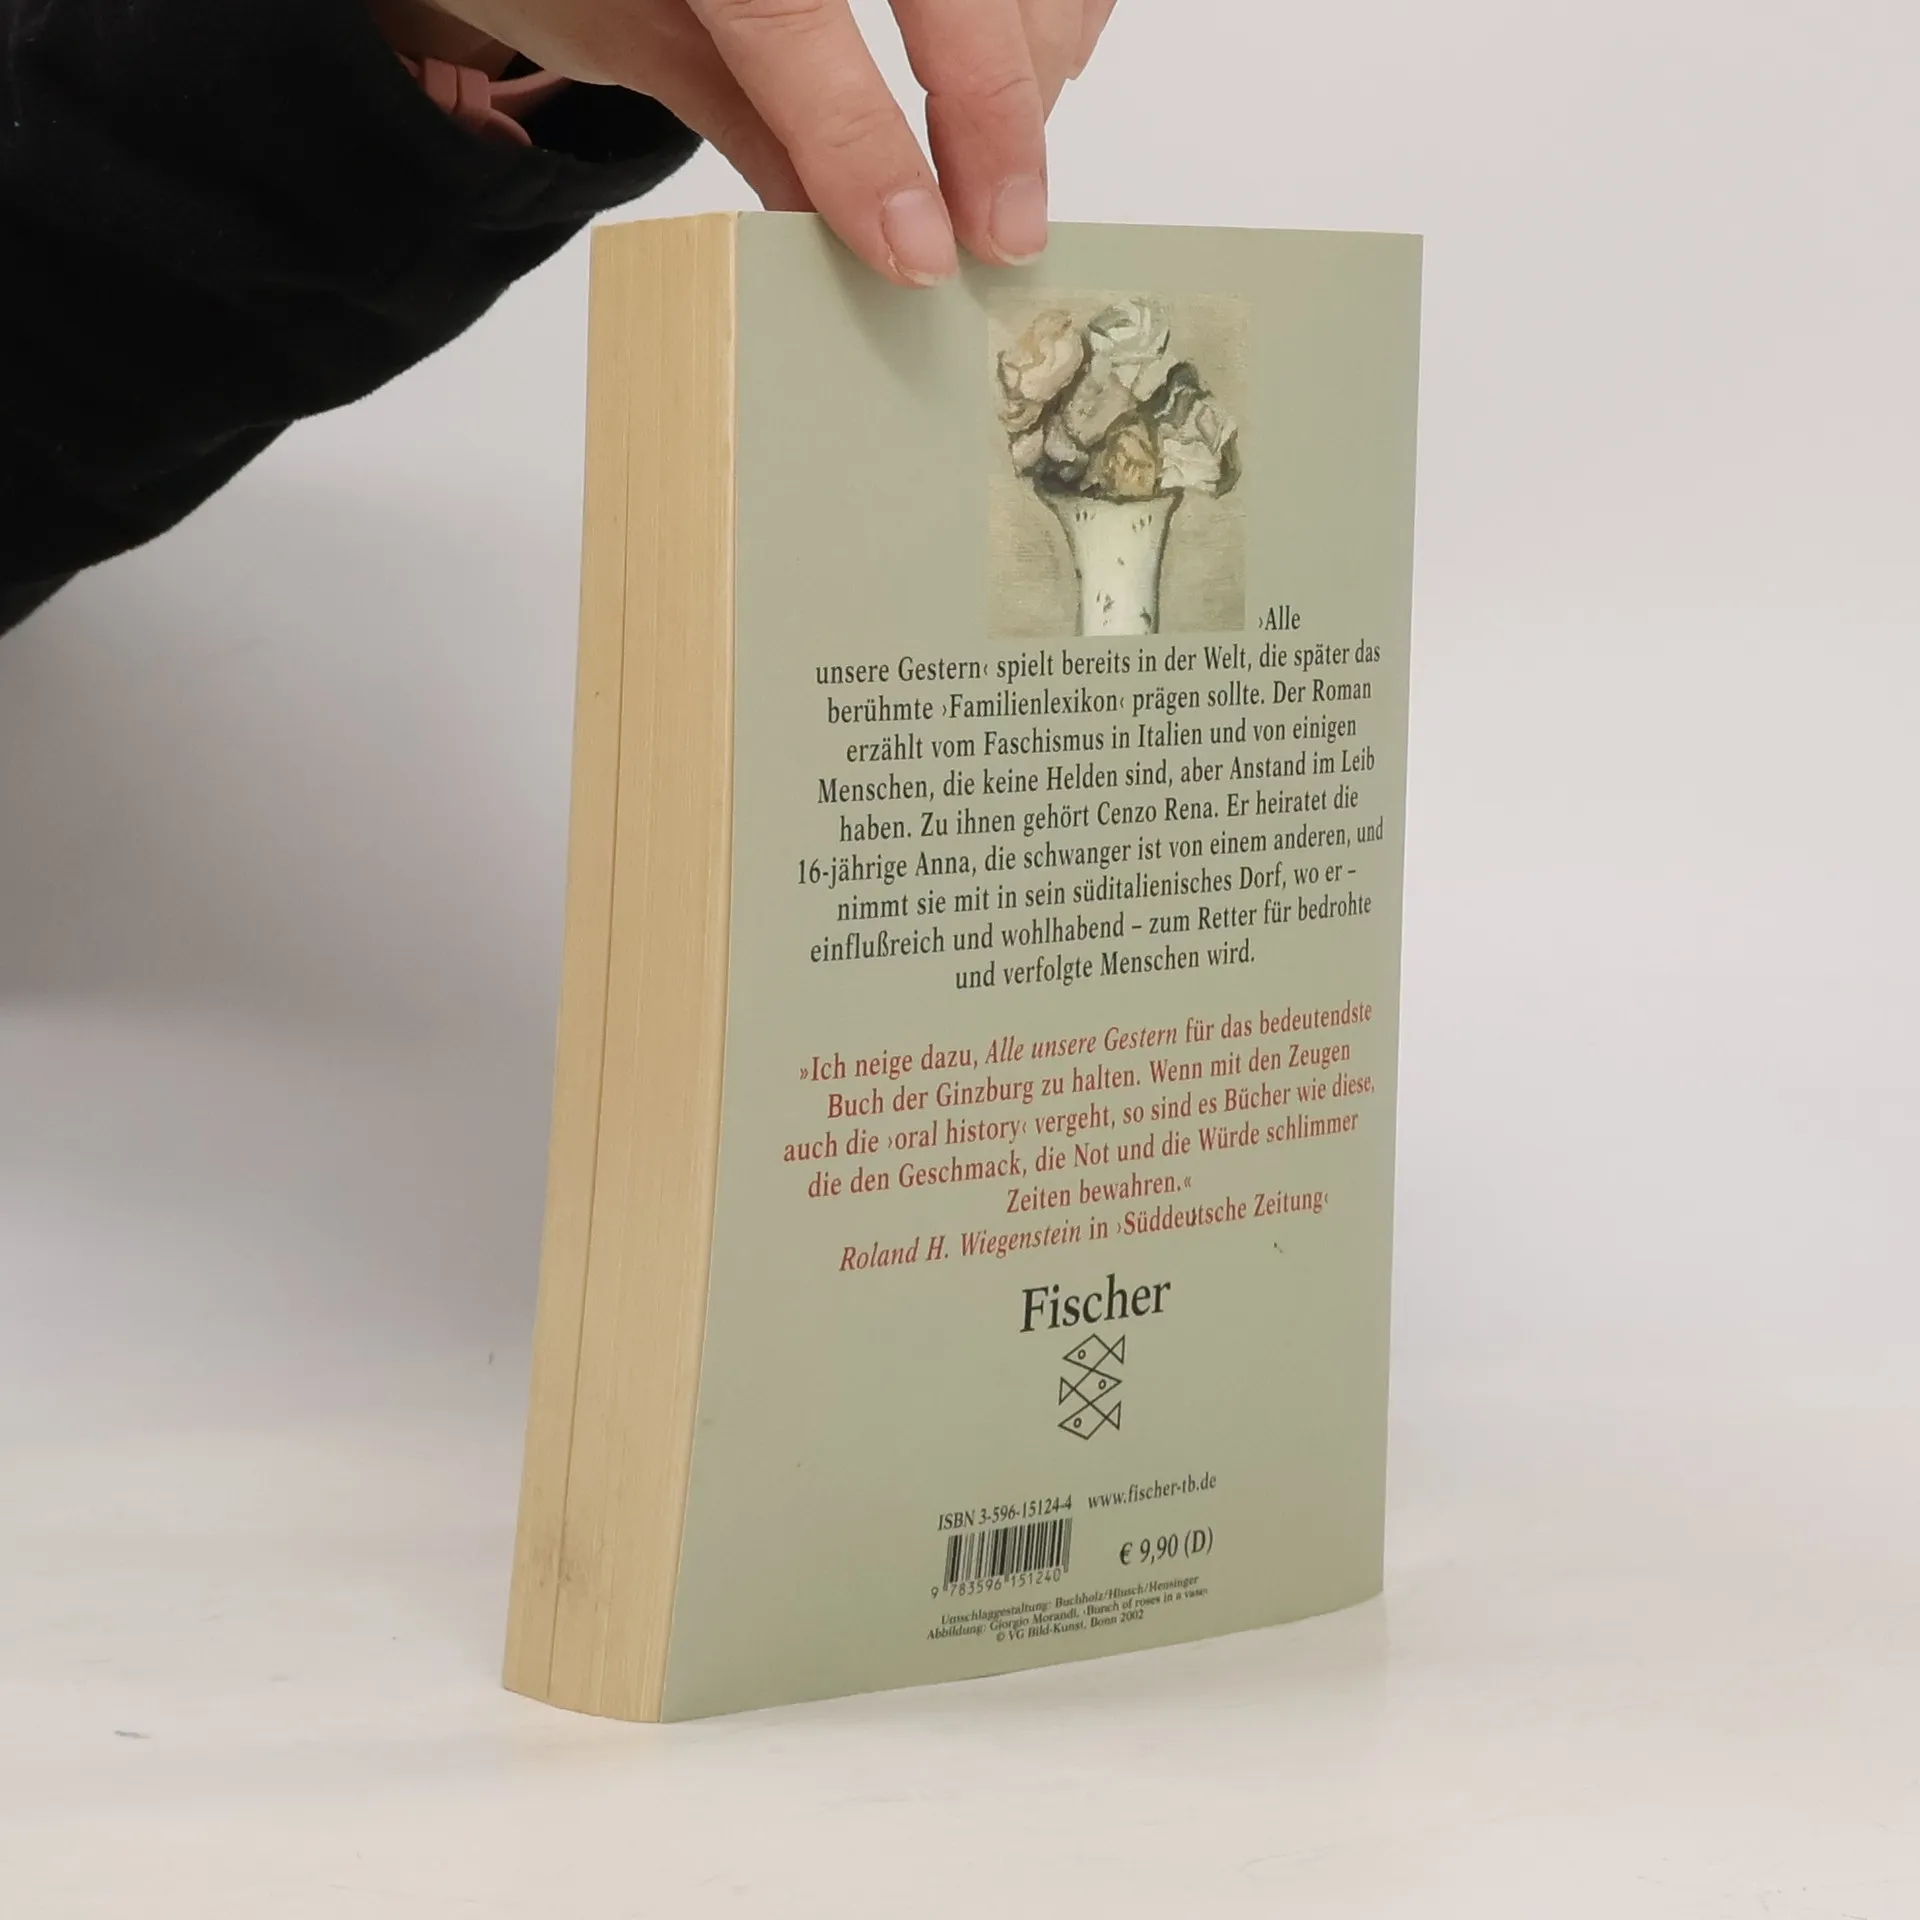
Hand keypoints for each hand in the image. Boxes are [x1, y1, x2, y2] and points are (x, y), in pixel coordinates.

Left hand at [408, 0, 1119, 285]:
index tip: (919, 252)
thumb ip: (745, 115)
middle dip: (996, 112)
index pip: (787, 13)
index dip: (862, 142)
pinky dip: (1060, 8)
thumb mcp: (633, 32)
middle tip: (1004, 235)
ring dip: (1036, 64)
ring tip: (1009, 165)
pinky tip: (1044, 67)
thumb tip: (845, 233)